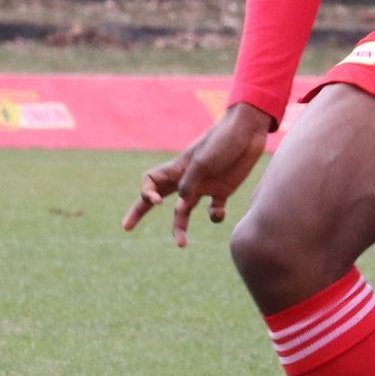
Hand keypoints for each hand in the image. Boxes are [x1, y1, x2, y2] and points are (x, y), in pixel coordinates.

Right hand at [121, 103, 273, 246]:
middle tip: (126, 227)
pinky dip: (215, 216)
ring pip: (184, 211)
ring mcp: (204, 186)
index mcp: (177, 168)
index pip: (150, 181)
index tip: (155, 201)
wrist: (248, 131)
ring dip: (180, 227)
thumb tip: (180, 209)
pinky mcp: (223, 190)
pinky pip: (213, 211)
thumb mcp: (203, 163)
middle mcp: (187, 179)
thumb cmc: (222, 141)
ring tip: (181, 244)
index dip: (146, 193)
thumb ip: (190, 186)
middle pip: (157, 198)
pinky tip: (219, 211)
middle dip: (140, 211)